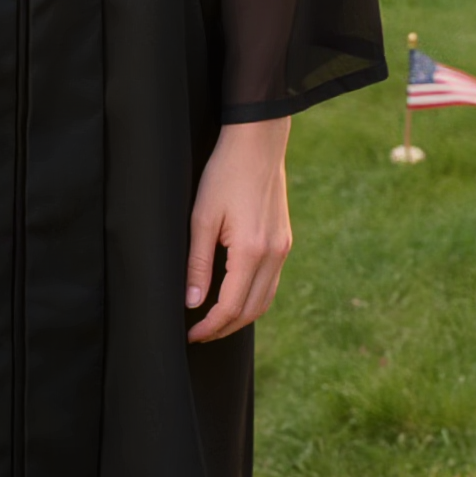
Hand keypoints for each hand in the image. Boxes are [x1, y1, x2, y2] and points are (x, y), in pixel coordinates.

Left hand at [185, 118, 292, 343]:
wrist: (258, 142)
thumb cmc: (225, 173)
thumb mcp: (202, 217)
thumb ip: (198, 263)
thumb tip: (192, 303)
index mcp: (252, 250)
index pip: (230, 307)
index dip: (210, 327)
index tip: (191, 335)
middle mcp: (273, 254)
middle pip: (251, 310)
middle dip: (224, 328)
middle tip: (200, 333)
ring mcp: (283, 247)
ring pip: (265, 300)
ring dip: (241, 316)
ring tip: (215, 321)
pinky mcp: (285, 240)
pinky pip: (272, 282)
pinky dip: (254, 297)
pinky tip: (236, 295)